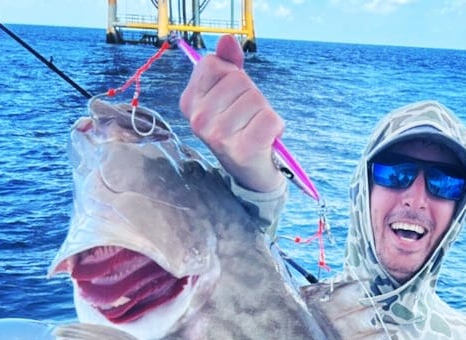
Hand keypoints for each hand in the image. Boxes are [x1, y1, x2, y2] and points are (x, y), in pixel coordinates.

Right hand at [179, 35, 285, 193]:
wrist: (250, 173)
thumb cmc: (239, 129)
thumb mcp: (228, 95)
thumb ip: (227, 64)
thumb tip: (227, 39)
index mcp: (189, 102)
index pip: (214, 64)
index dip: (232, 76)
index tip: (232, 99)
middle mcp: (199, 120)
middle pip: (238, 80)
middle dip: (251, 95)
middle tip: (248, 118)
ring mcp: (219, 136)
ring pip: (255, 98)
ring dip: (264, 112)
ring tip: (256, 130)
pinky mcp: (243, 150)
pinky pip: (270, 119)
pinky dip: (276, 127)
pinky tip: (266, 140)